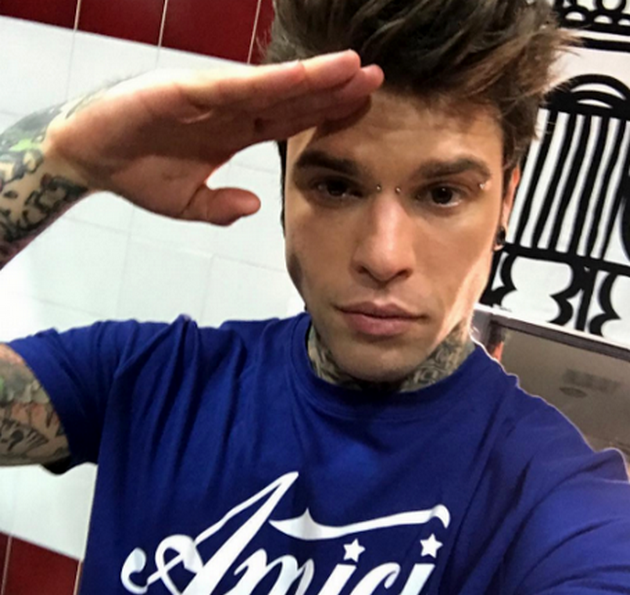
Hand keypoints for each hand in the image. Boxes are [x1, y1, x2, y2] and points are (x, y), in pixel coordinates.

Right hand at [46, 51, 383, 225]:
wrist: (90, 159)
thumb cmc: (138, 174)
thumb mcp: (189, 203)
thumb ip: (221, 207)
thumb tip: (255, 207)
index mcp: (235, 132)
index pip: (290, 120)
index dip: (325, 114)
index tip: (363, 108)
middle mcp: (230, 109)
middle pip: (292, 98)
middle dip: (333, 90)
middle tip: (377, 80)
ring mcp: (211, 96)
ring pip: (272, 86)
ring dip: (314, 77)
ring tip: (355, 68)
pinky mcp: (187, 90)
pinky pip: (236, 86)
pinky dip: (271, 81)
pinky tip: (305, 75)